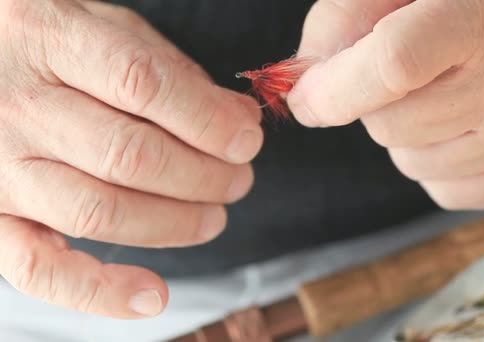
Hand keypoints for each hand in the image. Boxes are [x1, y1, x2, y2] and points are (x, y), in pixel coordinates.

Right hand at [0, 0, 262, 317]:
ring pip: (98, 212)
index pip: (141, 83)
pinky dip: (99, 292)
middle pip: (128, 156)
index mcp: (52, 39)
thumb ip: (173, 70)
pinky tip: (151, 295)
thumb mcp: (111, 29)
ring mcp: (1, 167)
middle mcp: (19, 105)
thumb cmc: (56, 48)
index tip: (246, 141)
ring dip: (174, 224)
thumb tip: (239, 119)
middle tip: (237, 180)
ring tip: (213, 216)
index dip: (207, 120)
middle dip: (203, 177)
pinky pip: (39, 269)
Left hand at [289, 0, 483, 208]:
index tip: (307, 100)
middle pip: (391, 127)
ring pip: (412, 164)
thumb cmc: (469, 0)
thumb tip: (304, 94)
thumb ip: (340, 26)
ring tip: (442, 93)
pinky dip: (434, 163)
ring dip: (405, 135)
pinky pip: (443, 190)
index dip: (336, 91)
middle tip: (405, 77)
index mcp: (483, 14)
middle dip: (373, 107)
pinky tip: (462, 124)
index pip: (394, 66)